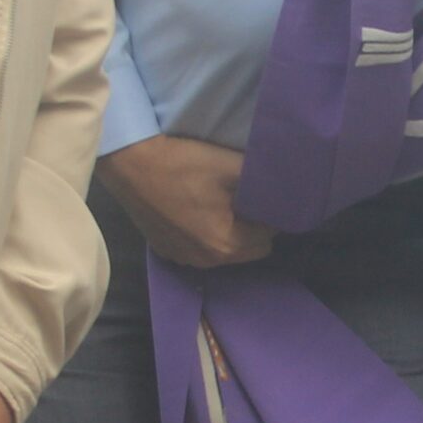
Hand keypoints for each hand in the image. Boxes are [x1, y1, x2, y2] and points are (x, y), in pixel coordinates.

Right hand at [99, 135, 271, 268]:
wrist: (129, 162)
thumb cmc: (184, 163)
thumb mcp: (233, 167)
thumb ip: (268, 181)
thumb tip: (293, 187)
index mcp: (228, 244)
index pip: (270, 235)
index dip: (270, 213)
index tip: (261, 194)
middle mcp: (207, 260)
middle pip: (251, 248)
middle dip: (253, 227)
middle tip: (243, 198)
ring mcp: (182, 258)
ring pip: (226, 251)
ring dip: (230, 232)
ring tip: (221, 202)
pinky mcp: (164, 250)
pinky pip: (200, 249)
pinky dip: (205, 235)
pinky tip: (198, 211)